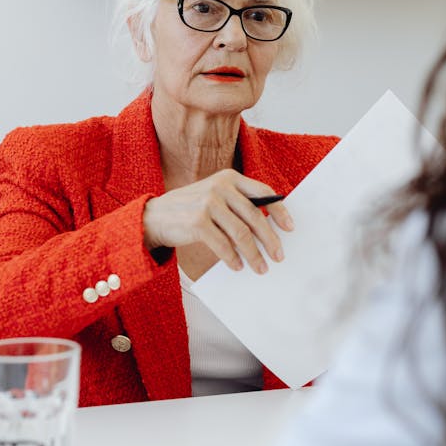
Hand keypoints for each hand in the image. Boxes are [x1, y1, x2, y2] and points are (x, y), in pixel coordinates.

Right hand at [142, 170, 293, 273]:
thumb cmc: (191, 209)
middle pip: (255, 216)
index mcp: (229, 177)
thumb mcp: (215, 197)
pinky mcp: (197, 222)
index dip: (279, 211)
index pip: (263, 192)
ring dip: (253, 254)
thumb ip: (238, 205)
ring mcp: (208, 203)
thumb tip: (269, 228)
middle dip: (270, 239)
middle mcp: (220, 187)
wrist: (155, 216)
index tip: (290, 228)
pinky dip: (232, 258)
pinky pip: (222, 244)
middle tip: (279, 256)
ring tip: (260, 267)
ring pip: (241, 233)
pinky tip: (237, 266)